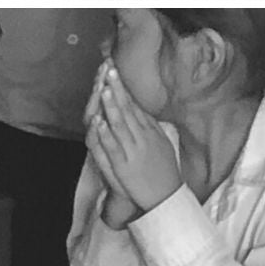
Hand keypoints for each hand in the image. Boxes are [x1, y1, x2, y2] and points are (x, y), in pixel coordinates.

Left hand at [87, 60, 180, 219]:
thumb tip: (141, 110)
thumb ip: (150, 126)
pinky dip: (106, 134)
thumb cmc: (162, 169)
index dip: (125, 87)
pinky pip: (113, 147)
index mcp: (150, 130)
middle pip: (128, 109)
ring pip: (120, 124)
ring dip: (112, 106)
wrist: (165, 195)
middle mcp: (142, 137)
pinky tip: (99, 122)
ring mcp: (133, 150)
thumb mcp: (160, 142)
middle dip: (118, 89)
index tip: (117, 71)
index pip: (135, 105)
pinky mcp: (124, 165)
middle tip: (110, 70)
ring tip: (105, 88)